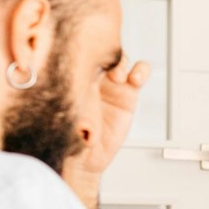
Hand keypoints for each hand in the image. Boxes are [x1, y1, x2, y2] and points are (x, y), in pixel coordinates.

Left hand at [70, 57, 147, 181]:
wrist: (85, 156)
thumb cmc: (70, 138)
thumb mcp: (68, 121)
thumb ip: (75, 113)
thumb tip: (84, 119)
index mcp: (73, 79)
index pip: (80, 55)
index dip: (86, 52)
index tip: (89, 59)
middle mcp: (93, 78)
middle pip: (102, 52)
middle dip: (106, 54)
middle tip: (106, 69)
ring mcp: (112, 84)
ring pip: (120, 59)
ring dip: (121, 62)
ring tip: (119, 77)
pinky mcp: (128, 93)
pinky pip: (139, 74)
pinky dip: (141, 71)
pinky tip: (136, 80)